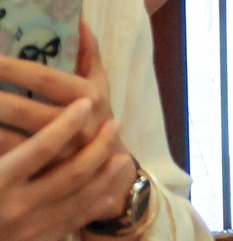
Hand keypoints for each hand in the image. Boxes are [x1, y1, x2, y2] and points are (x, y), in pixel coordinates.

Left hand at [0, 25, 136, 240]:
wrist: (111, 172)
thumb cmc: (99, 119)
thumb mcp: (101, 85)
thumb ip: (89, 52)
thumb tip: (79, 18)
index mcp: (87, 97)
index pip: (44, 78)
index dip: (13, 68)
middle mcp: (73, 126)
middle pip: (21, 109)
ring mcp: (56, 155)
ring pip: (7, 138)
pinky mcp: (40, 176)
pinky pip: (7, 159)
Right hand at [0, 100, 133, 240]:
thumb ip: (4, 144)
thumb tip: (22, 117)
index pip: (40, 148)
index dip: (66, 124)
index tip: (86, 103)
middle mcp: (16, 209)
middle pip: (72, 172)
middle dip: (99, 146)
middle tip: (114, 123)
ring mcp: (29, 231)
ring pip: (81, 197)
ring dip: (106, 174)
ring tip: (122, 155)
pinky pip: (73, 224)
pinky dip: (95, 206)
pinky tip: (108, 193)